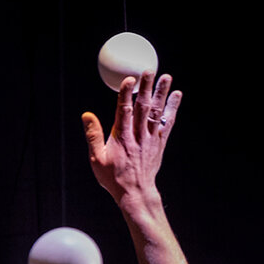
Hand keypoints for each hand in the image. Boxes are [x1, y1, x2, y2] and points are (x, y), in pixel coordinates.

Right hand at [82, 70, 181, 204]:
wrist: (136, 193)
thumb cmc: (113, 177)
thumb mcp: (96, 159)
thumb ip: (92, 135)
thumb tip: (86, 114)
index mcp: (121, 137)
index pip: (123, 111)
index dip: (126, 94)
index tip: (129, 79)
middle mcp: (138, 135)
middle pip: (143, 107)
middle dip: (146, 87)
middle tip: (149, 70)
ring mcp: (151, 139)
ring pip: (157, 112)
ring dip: (162, 93)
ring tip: (167, 77)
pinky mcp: (159, 143)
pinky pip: (167, 123)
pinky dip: (172, 109)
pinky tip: (177, 95)